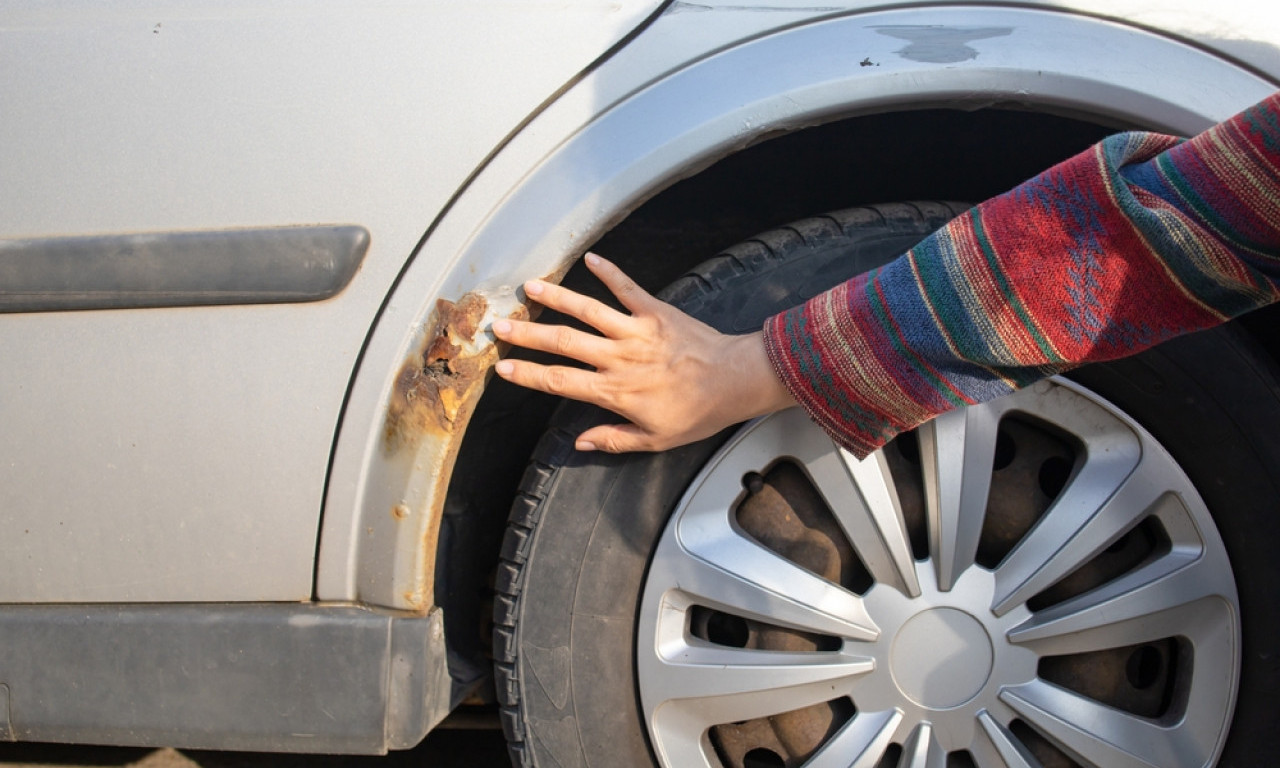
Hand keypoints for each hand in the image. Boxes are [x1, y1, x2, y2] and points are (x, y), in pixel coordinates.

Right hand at [492, 253, 795, 452]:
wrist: (735, 381)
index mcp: (616, 391)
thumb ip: (613, 440)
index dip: (529, 376)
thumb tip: (579, 442)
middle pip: (564, 343)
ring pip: (588, 311)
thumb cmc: (699, 413)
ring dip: (557, 297)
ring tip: (531, 287)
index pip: (561, 382)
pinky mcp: (655, 311)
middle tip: (501, 325)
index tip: (505, 368)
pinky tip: (590, 259)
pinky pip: (627, 288)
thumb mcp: (656, 440)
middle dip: (528, 334)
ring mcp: (636, 331)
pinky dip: (609, 271)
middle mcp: (619, 357)